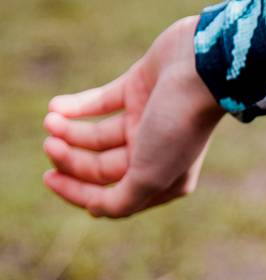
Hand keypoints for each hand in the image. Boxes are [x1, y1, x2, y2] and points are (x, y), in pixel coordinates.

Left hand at [41, 14, 225, 218]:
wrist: (202, 69)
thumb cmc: (178, 126)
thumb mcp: (150, 175)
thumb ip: (123, 201)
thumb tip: (95, 211)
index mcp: (163, 181)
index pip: (112, 196)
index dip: (78, 192)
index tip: (50, 178)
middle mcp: (154, 154)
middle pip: (100, 166)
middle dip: (71, 158)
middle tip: (49, 144)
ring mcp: (145, 121)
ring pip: (97, 135)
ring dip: (69, 130)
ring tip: (50, 121)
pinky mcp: (137, 89)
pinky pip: (100, 103)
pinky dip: (76, 106)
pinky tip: (56, 106)